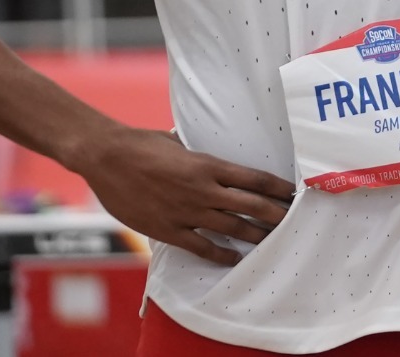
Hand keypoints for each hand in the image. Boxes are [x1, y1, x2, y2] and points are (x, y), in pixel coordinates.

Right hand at [71, 126, 295, 265]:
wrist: (105, 157)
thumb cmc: (141, 143)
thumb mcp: (177, 142)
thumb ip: (198, 154)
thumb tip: (208, 156)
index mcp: (208, 164)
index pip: (255, 178)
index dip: (278, 188)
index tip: (293, 193)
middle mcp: (203, 189)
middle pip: (252, 205)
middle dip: (276, 214)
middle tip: (294, 221)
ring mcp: (187, 211)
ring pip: (233, 228)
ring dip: (256, 235)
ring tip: (274, 241)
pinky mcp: (168, 229)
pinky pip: (202, 247)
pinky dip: (221, 255)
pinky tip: (234, 258)